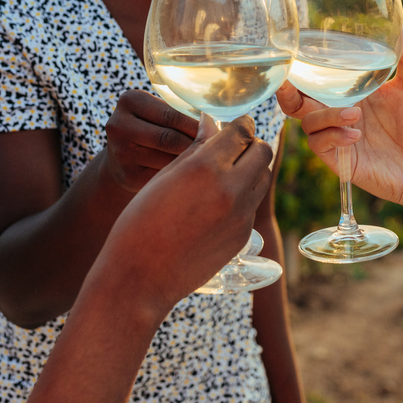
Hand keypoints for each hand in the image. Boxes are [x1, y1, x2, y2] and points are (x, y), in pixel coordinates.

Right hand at [97, 115, 272, 314]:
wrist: (140, 278)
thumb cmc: (140, 222)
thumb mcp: (163, 177)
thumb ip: (195, 149)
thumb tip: (212, 125)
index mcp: (205, 167)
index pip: (242, 131)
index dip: (240, 124)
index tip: (237, 124)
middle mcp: (230, 189)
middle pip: (262, 152)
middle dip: (251, 145)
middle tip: (234, 147)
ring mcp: (240, 215)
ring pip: (262, 177)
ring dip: (250, 169)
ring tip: (227, 172)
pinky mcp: (243, 236)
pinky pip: (251, 204)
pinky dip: (242, 195)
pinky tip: (218, 202)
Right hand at [103, 90, 216, 192]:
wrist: (121, 159)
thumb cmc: (151, 129)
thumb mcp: (157, 113)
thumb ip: (180, 110)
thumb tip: (218, 118)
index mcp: (131, 100)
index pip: (172, 115)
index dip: (199, 126)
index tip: (220, 133)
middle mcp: (119, 125)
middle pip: (170, 138)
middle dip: (197, 145)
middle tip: (220, 151)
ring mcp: (120, 152)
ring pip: (168, 159)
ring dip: (191, 162)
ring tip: (211, 163)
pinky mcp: (126, 176)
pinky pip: (163, 176)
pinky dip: (181, 176)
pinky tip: (194, 175)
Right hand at [275, 21, 402, 214]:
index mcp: (352, 91)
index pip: (318, 78)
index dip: (300, 70)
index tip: (291, 55)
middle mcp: (339, 111)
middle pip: (299, 102)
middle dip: (288, 93)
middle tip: (286, 85)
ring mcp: (338, 136)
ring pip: (308, 122)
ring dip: (326, 116)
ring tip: (355, 115)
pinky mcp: (341, 159)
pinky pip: (320, 145)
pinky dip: (333, 137)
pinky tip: (354, 135)